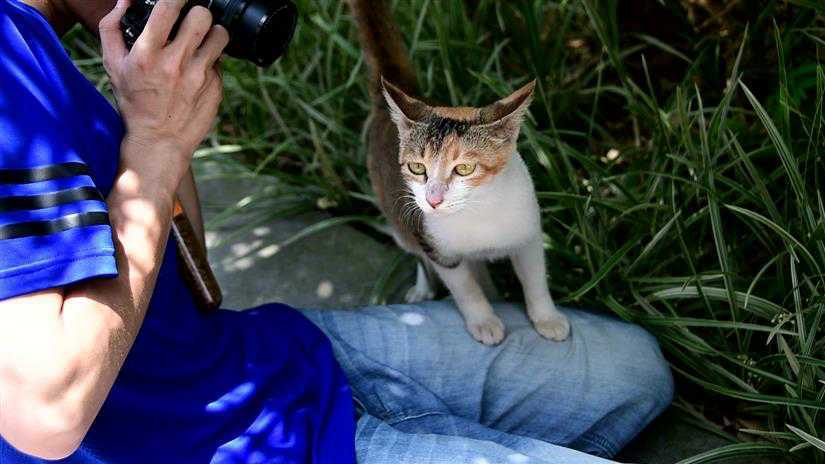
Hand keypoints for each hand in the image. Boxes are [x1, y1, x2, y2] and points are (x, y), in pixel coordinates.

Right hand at [99, 0, 228, 188]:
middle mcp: (176, 63)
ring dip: (212, 33)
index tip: (176, 1)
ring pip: (220, 34)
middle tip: (192, 22)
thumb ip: (112, 27)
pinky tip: (200, 70)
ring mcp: (200, 76)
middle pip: (202, 16)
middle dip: (198, 14)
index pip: (169, 7)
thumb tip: (125, 0)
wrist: (159, 142)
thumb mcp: (113, 65)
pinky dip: (212, 61)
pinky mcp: (216, 87)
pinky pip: (221, 61)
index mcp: (147, 54)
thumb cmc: (134, 103)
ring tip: (202, 41)